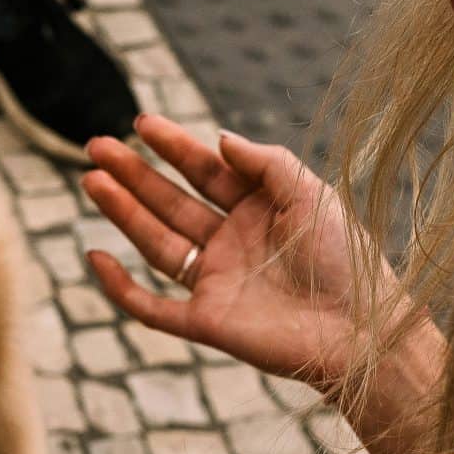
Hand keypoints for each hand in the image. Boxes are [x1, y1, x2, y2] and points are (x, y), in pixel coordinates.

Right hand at [83, 115, 421, 390]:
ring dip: (123, 212)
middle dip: (133, 174)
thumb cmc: (346, 260)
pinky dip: (120, 287)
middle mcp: (231, 243)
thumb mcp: (311, 194)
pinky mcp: (206, 322)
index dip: (172, 146)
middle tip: (96, 146)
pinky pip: (151, 306)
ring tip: (93, 180)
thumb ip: (266, 163)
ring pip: (156, 242)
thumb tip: (219, 138)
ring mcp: (216, 282)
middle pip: (170, 202)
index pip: (204, 171)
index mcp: (257, 210)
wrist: (361, 330)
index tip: (141, 122)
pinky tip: (95, 256)